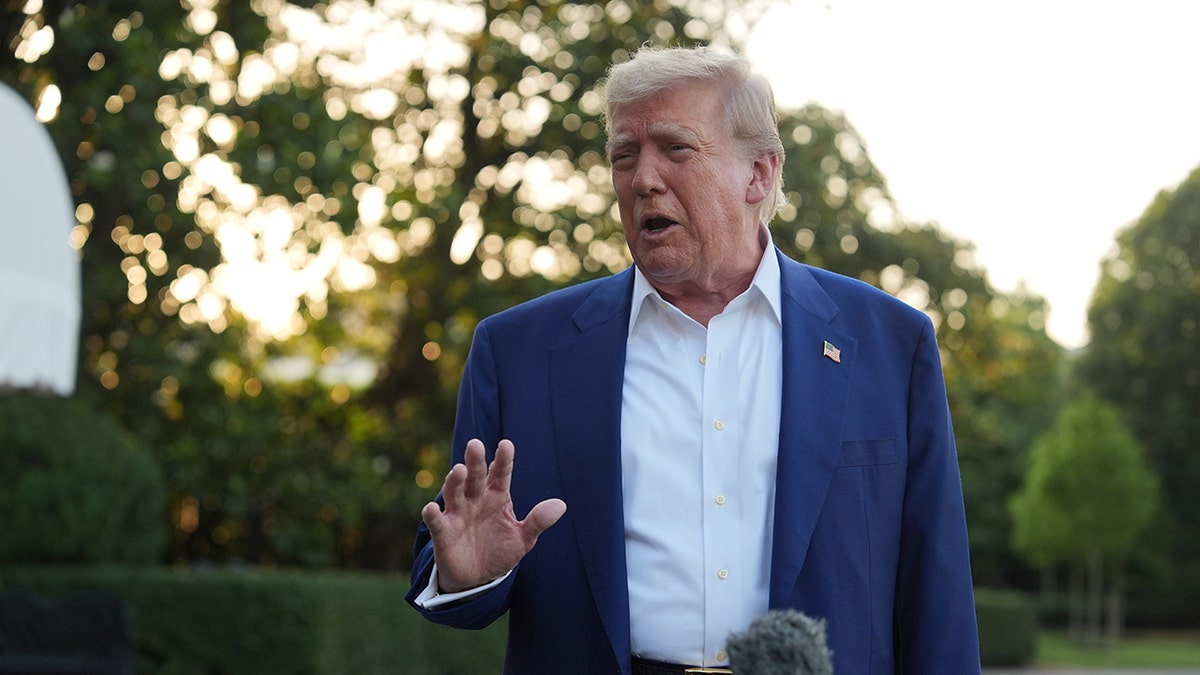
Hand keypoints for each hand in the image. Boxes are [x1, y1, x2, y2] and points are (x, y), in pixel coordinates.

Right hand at [421, 438, 566, 592]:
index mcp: (497, 496)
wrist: (478, 579)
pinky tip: (431, 508)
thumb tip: (561, 505)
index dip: (503, 460)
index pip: (501, 474)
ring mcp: (458, 514)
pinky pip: (436, 521)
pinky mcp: (443, 532)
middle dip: (475, 462)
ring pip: (454, 492)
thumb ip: (538, 521)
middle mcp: (476, 499)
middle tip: (475, 445)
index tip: (506, 445)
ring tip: (459, 470)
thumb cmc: (500, 551)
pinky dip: (433, 514)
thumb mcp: (523, 539)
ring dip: (455, 481)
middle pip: (475, 477)